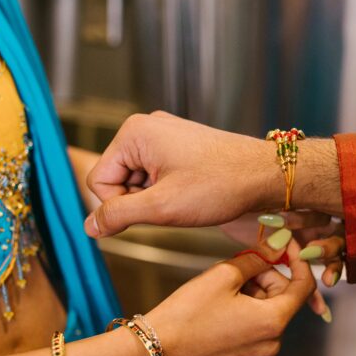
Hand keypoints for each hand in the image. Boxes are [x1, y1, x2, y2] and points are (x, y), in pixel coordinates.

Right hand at [84, 111, 342, 236]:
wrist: (265, 176)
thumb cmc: (220, 185)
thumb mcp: (161, 207)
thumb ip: (118, 215)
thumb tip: (90, 226)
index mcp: (135, 133)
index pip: (99, 180)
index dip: (119, 206)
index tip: (151, 213)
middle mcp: (146, 129)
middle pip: (117, 179)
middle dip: (139, 201)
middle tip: (171, 207)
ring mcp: (165, 137)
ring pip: (138, 181)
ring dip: (155, 199)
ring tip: (185, 200)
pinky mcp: (180, 149)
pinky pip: (156, 177)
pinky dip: (167, 193)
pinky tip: (190, 196)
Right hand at [144, 229, 315, 355]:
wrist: (157, 349)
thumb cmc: (188, 313)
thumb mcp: (224, 275)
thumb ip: (257, 258)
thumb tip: (277, 246)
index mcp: (273, 321)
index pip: (305, 285)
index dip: (297, 260)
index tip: (284, 245)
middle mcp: (272, 342)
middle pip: (284, 296)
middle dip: (266, 274)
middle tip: (239, 263)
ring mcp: (258, 352)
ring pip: (268, 308)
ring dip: (253, 289)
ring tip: (223, 284)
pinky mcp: (243, 355)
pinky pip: (256, 323)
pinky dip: (246, 306)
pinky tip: (221, 300)